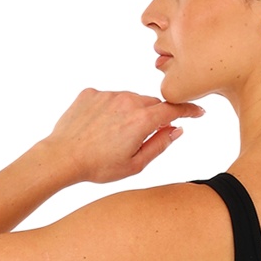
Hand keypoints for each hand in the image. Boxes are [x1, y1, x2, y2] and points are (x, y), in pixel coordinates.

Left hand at [42, 88, 204, 184]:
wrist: (63, 156)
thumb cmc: (99, 166)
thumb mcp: (135, 164)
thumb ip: (160, 144)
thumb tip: (177, 129)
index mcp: (142, 120)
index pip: (173, 109)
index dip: (188, 110)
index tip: (198, 111)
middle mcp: (127, 100)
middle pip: (152, 103)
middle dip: (155, 116)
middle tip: (147, 135)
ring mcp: (108, 94)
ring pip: (130, 99)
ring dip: (132, 113)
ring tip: (116, 136)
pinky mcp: (91, 93)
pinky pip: (109, 98)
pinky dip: (112, 110)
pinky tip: (101, 128)